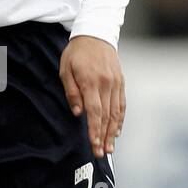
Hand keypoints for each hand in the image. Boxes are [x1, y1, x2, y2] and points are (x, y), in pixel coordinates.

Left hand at [59, 35, 124, 155]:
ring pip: (116, 112)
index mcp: (91, 81)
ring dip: (113, 132)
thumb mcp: (65, 69)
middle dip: (104, 136)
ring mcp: (116, 83)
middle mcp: (106, 84)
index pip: (94, 111)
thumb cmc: (76, 53)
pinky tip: (117, 132)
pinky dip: (120, 120)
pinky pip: (122, 104)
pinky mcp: (121, 82)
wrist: (96, 33)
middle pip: (107, 115)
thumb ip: (72, 92)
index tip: (94, 144)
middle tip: (101, 154)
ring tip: (110, 148)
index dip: (94, 129)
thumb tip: (78, 113)